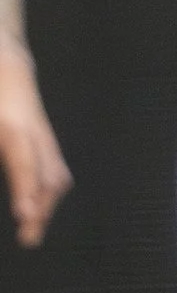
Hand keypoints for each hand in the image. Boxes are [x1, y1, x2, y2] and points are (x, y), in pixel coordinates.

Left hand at [0, 38, 67, 247]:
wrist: (5, 52)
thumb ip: (5, 148)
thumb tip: (10, 166)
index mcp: (13, 123)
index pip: (23, 161)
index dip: (26, 189)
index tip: (26, 215)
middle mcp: (34, 130)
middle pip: (49, 175)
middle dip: (42, 208)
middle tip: (29, 239)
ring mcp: (41, 132)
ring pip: (56, 174)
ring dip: (48, 204)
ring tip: (33, 230)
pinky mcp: (42, 136)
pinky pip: (53, 169)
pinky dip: (48, 192)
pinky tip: (38, 207)